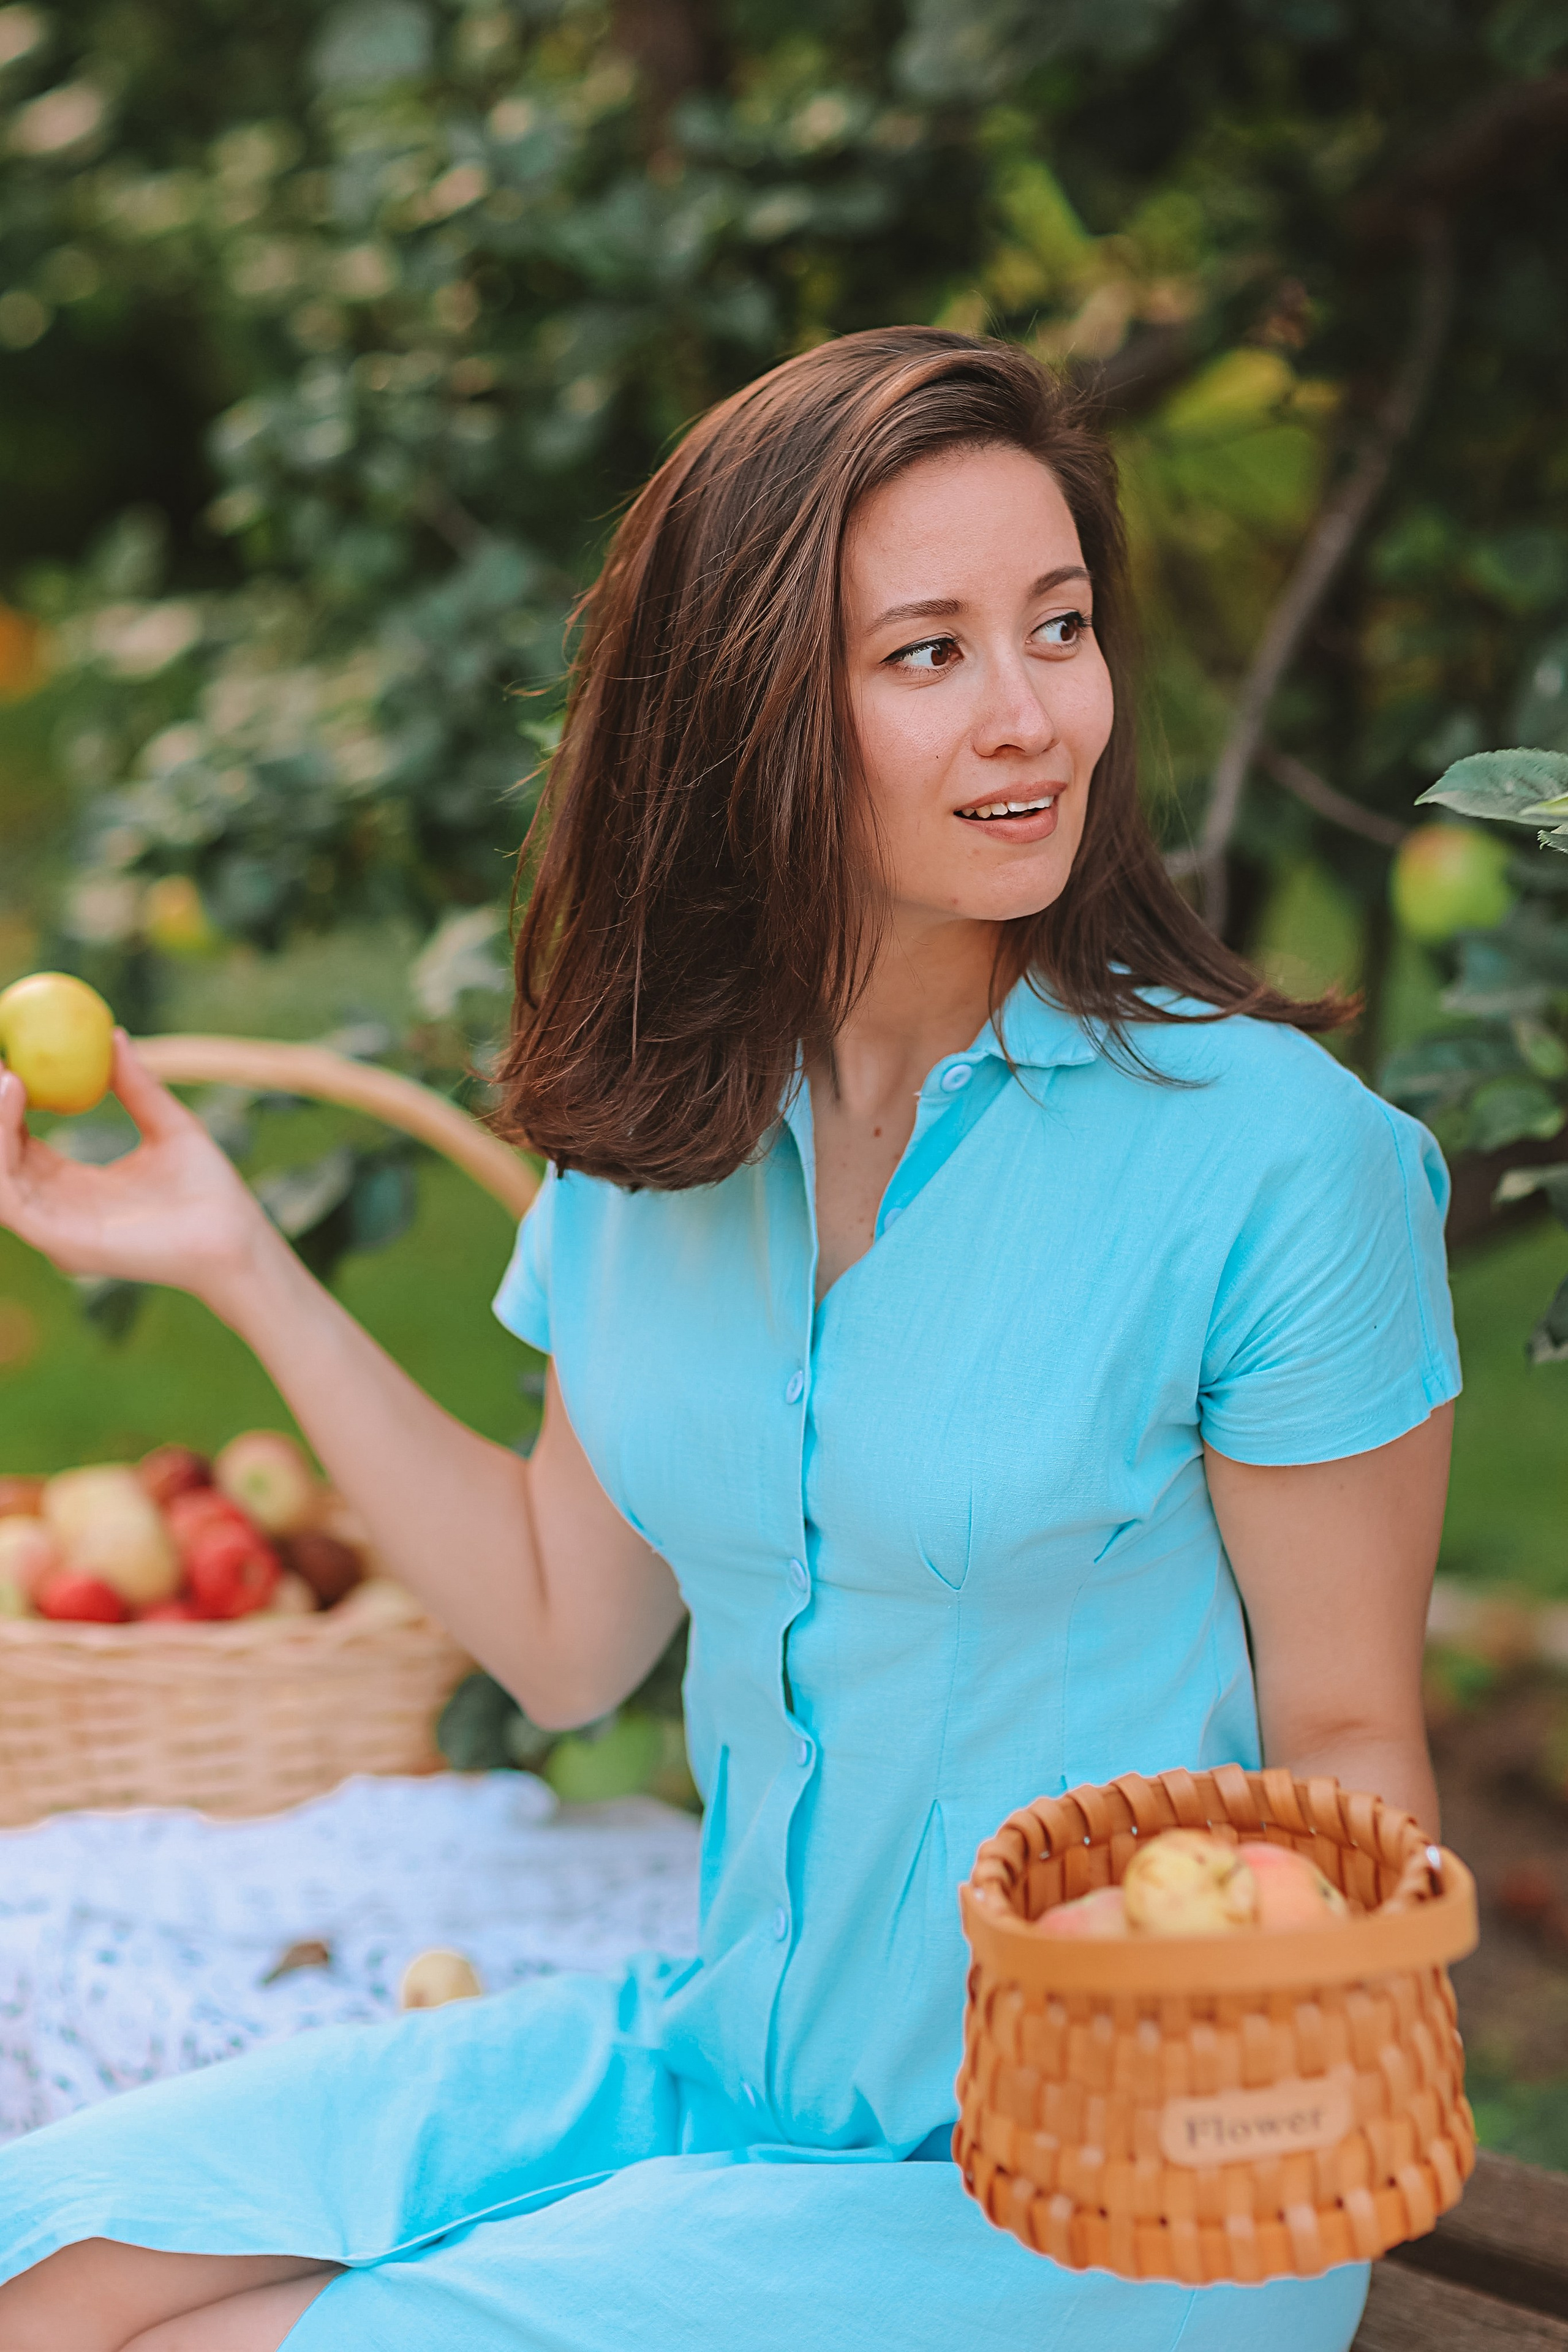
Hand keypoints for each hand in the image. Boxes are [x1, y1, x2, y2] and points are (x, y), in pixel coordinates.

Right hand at [0, 1031, 274, 1302]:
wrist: (236, 1234)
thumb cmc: (210, 1190)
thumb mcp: (168, 1124)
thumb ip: (137, 1086)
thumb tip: (114, 1035)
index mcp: (73, 1186)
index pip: (19, 1141)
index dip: (6, 1103)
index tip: (9, 1058)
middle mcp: (55, 1208)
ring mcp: (54, 1228)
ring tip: (4, 1075)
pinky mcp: (60, 1241)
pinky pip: (9, 1195)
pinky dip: (0, 1147)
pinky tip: (14, 1098)